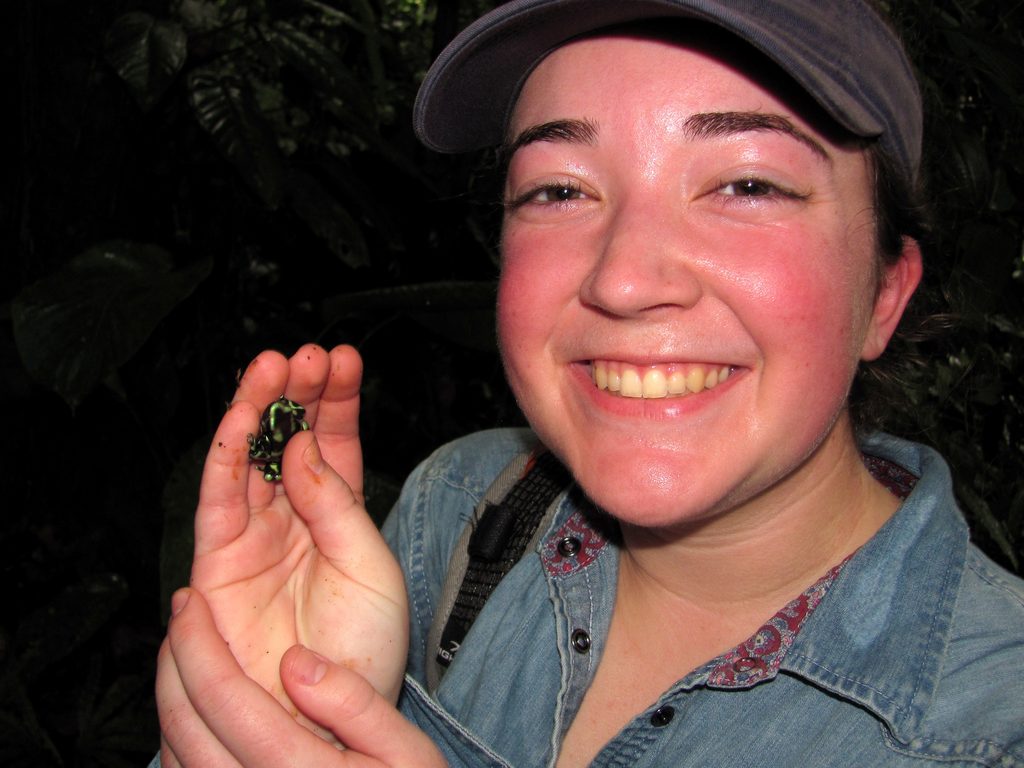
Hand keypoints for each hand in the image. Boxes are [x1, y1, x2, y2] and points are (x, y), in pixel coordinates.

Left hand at [157, 587, 443, 766]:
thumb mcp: (404, 751)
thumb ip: (356, 703)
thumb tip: (298, 662)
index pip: (224, 699)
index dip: (198, 643)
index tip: (191, 602)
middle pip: (183, 724)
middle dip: (173, 662)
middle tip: (179, 617)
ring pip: (175, 754)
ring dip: (168, 697)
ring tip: (180, 653)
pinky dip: (176, 736)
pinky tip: (190, 707)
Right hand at [166, 344, 407, 735]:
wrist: (329, 717)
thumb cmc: (363, 651)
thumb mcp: (371, 567)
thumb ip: (338, 507)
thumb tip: (306, 448)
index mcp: (338, 517)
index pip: (334, 444)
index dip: (335, 401)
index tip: (341, 359)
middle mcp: (294, 520)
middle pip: (291, 441)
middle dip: (296, 393)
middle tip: (304, 353)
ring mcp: (255, 538)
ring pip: (252, 460)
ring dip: (259, 411)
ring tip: (272, 367)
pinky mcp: (218, 564)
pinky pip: (217, 501)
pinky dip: (226, 456)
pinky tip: (242, 418)